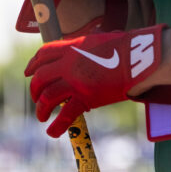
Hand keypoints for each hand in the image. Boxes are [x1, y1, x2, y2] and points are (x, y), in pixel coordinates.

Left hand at [25, 25, 164, 136]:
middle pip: (40, 77)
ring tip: (42, 116)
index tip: (29, 72)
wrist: (141, 56)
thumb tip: (94, 43)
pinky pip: (65, 115)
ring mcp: (76, 80)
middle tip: (37, 98)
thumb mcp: (103, 39)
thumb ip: (91, 45)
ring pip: (47, 96)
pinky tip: (52, 132)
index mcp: (73, 46)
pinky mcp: (86, 97)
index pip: (43, 54)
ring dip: (41, 108)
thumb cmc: (129, 46)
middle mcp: (70, 63)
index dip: (33, 64)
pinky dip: (56, 126)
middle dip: (35, 89)